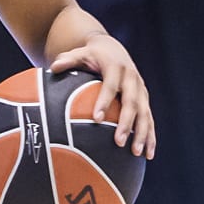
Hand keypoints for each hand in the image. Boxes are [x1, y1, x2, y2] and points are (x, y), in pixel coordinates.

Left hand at [50, 34, 155, 158]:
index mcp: (116, 68)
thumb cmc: (91, 55)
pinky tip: (148, 154)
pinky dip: (150, 136)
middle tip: (118, 142)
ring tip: (136, 153)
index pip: (110, 86)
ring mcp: (141, 90)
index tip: (96, 119)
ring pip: (145, 113)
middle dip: (126, 123)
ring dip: (143, 134)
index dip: (104, 101)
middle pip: (131, 103)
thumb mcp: (80, 53)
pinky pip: (150, 119)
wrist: (113, 49)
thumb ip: (67, 60)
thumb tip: (53, 67)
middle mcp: (132, 79)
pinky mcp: (145, 99)